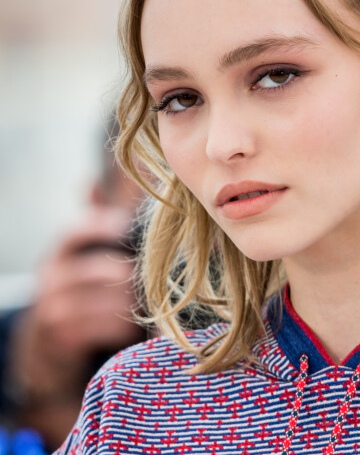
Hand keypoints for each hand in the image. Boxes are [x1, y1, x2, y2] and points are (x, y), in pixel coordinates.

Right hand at [8, 205, 143, 446]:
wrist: (48, 343)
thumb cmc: (79, 289)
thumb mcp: (81, 253)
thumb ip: (95, 218)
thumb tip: (101, 175)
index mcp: (62, 250)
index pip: (77, 231)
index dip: (101, 226)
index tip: (124, 225)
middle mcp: (52, 275)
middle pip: (99, 270)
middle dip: (129, 274)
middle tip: (152, 276)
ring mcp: (53, 306)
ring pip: (105, 299)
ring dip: (130, 302)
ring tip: (147, 303)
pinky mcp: (60, 336)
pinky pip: (100, 327)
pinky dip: (121, 327)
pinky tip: (132, 329)